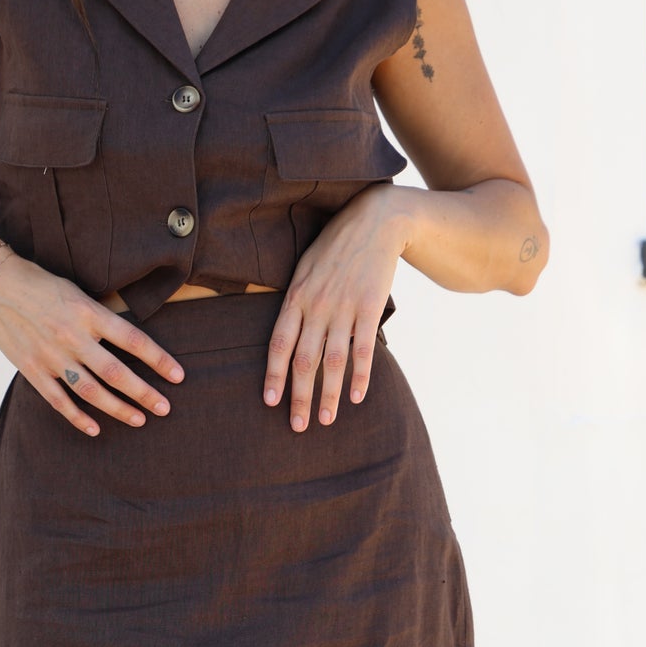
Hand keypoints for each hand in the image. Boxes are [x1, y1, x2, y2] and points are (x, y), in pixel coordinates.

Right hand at [0, 253, 184, 434]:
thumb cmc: (42, 285)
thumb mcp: (77, 292)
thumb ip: (100, 318)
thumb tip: (130, 341)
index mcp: (87, 312)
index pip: (132, 340)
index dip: (158, 360)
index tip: (178, 376)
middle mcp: (72, 336)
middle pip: (115, 372)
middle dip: (143, 393)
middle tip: (165, 408)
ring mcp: (51, 356)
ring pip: (91, 391)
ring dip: (118, 408)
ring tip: (140, 420)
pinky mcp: (32, 369)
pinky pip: (59, 400)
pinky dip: (78, 417)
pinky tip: (96, 429)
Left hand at [263, 184, 410, 431]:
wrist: (375, 220)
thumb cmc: (336, 247)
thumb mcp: (305, 268)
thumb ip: (296, 302)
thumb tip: (286, 336)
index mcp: (296, 297)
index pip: (279, 343)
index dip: (273, 375)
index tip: (270, 402)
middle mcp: (317, 305)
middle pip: (303, 360)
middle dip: (299, 397)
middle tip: (298, 426)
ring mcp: (344, 307)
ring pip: (332, 361)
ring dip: (328, 394)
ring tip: (326, 420)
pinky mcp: (370, 308)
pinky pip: (363, 349)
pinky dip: (360, 376)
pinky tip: (355, 397)